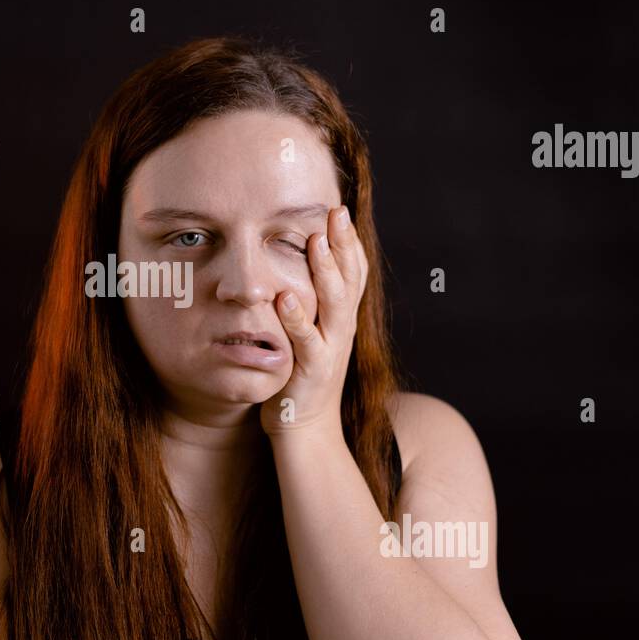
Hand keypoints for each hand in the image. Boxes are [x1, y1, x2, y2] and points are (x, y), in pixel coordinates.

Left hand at [260, 205, 367, 436]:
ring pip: (334, 305)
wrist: (306, 429)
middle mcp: (343, 329)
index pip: (353, 272)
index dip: (349, 242)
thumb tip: (298, 265)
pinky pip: (306, 341)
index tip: (340, 210)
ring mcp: (331, 349)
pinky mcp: (312, 370)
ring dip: (325, 272)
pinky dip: (297, 318)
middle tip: (336, 212)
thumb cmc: (303, 376)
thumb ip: (311, 302)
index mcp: (342, 317)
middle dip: (343, 245)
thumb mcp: (312, 332)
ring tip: (316, 242)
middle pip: (349, 280)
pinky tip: (285, 298)